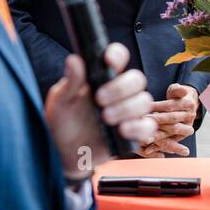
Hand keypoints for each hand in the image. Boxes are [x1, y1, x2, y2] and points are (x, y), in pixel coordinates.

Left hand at [45, 42, 157, 176]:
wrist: (66, 154)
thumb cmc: (64, 124)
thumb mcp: (61, 102)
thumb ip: (70, 82)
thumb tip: (74, 60)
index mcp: (102, 77)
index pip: (118, 57)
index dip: (117, 55)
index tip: (108, 61)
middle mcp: (119, 92)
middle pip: (137, 79)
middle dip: (121, 88)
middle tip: (100, 99)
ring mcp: (129, 112)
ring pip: (145, 101)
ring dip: (126, 108)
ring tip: (106, 118)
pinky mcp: (134, 132)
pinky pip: (148, 126)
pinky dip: (137, 127)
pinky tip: (121, 130)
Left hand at [142, 84, 196, 156]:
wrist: (187, 105)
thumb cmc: (177, 96)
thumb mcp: (177, 90)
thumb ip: (178, 89)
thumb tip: (182, 89)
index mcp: (188, 105)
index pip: (170, 106)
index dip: (157, 106)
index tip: (144, 108)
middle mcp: (188, 117)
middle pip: (171, 120)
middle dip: (156, 121)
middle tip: (141, 122)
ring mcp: (186, 128)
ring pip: (170, 132)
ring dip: (157, 136)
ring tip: (144, 139)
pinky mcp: (180, 137)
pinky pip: (169, 142)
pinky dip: (158, 147)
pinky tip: (147, 150)